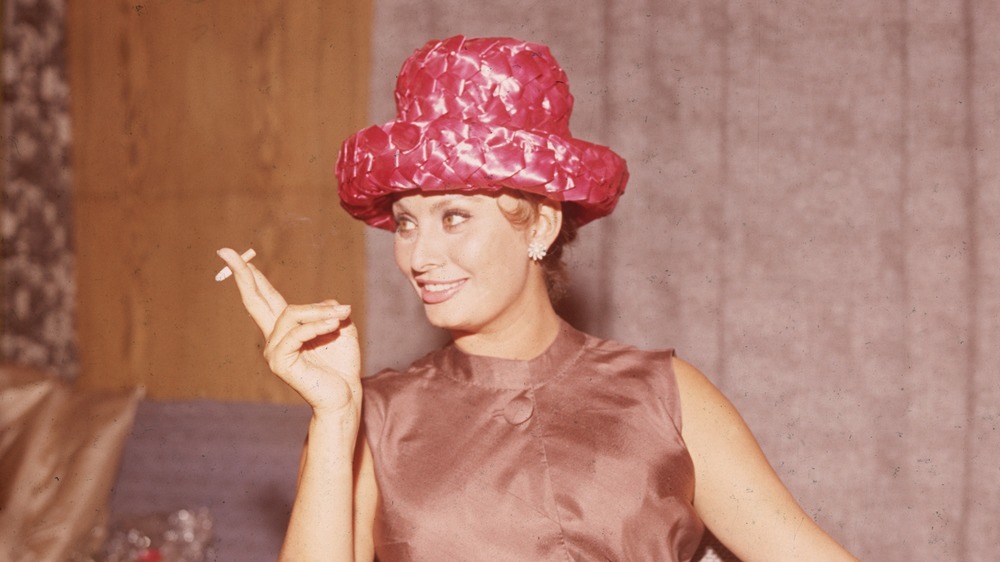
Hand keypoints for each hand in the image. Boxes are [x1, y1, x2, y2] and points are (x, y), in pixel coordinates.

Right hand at [216, 248, 361, 416]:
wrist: (345, 395)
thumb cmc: (342, 364)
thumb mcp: (340, 326)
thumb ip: (328, 309)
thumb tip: (324, 302)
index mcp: (285, 328)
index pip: (264, 297)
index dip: (251, 275)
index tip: (233, 253)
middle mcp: (273, 338)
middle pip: (256, 300)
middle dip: (242, 274)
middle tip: (227, 251)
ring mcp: (274, 351)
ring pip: (291, 315)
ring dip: (319, 312)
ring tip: (342, 314)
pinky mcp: (280, 362)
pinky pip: (297, 334)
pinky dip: (317, 326)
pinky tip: (333, 324)